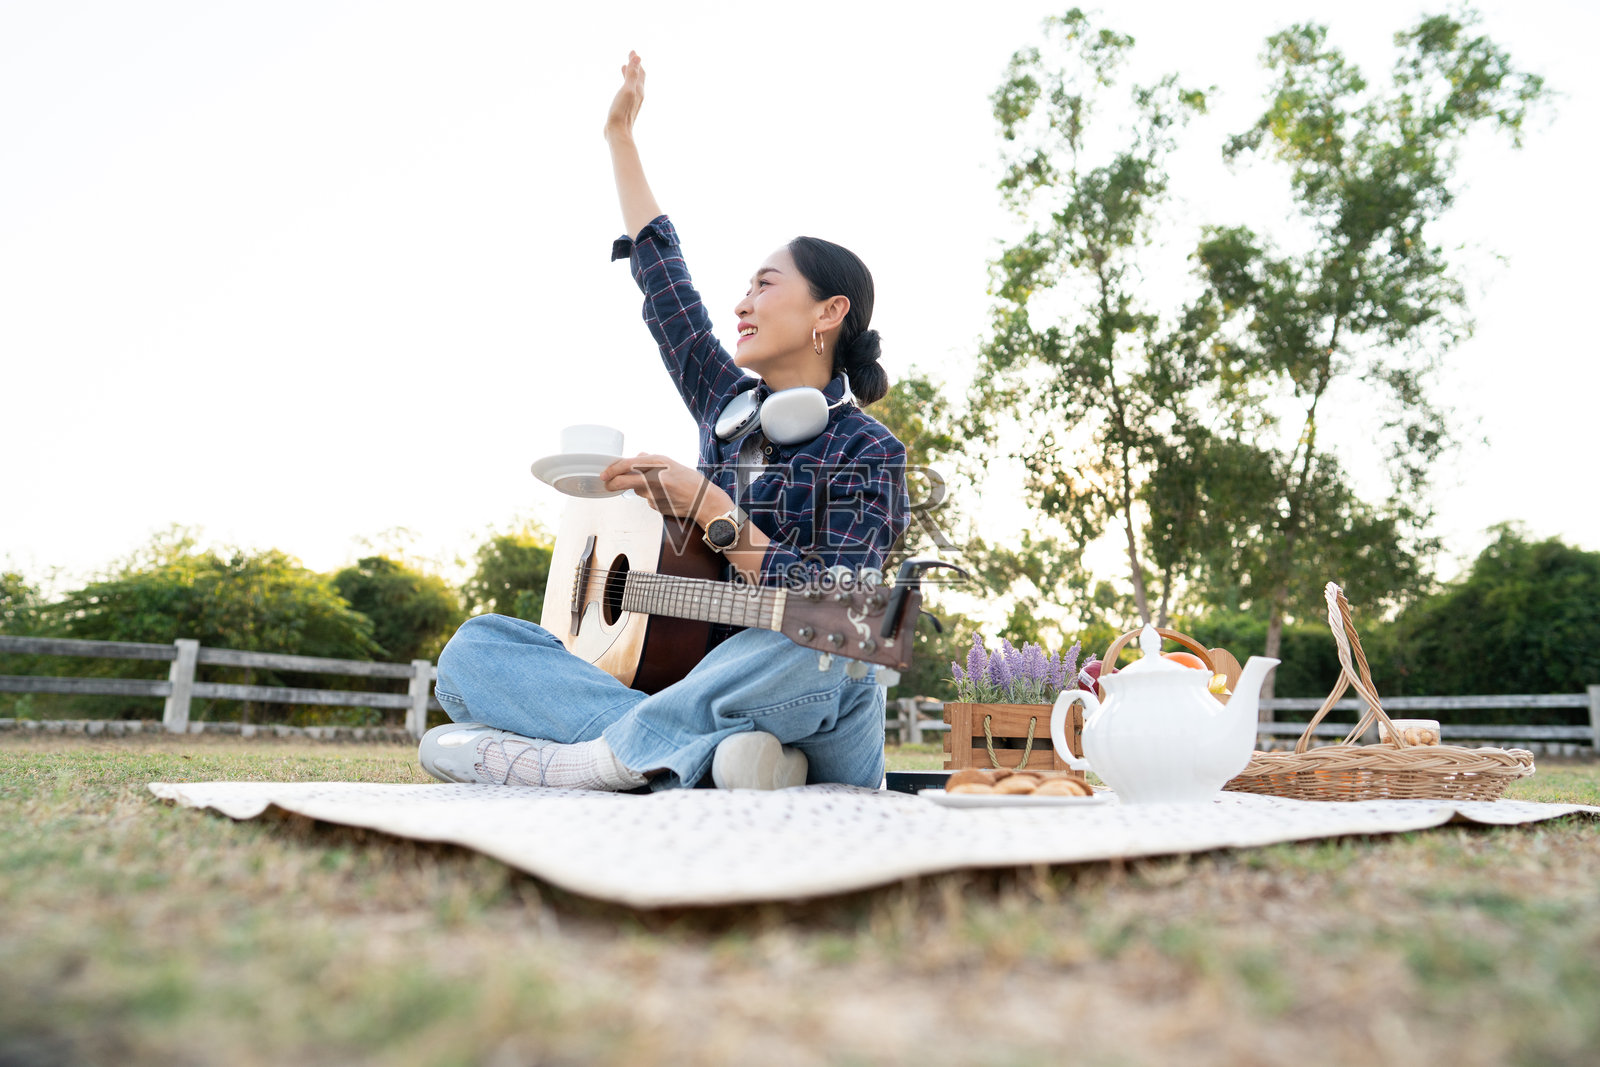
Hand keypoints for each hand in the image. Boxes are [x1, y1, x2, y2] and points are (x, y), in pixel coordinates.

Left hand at [602, 453, 730, 524]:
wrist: (704, 500)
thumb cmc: (691, 481)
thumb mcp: (671, 463)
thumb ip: (651, 461)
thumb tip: (637, 457)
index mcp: (657, 462)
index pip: (626, 464)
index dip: (612, 470)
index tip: (605, 474)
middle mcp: (653, 477)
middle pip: (623, 481)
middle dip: (612, 483)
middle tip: (607, 484)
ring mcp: (653, 493)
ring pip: (637, 490)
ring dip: (641, 489)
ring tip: (660, 487)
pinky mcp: (655, 506)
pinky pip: (647, 500)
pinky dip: (652, 497)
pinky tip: (666, 497)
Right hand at [604, 51, 644, 140]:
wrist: (618, 132)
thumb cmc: (621, 111)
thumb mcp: (627, 89)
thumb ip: (632, 74)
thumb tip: (637, 57)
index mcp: (639, 90)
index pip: (640, 72)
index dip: (636, 61)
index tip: (632, 51)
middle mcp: (638, 96)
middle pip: (638, 78)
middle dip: (635, 67)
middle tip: (630, 57)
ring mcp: (631, 103)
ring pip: (633, 85)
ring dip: (630, 75)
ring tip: (624, 69)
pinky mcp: (625, 109)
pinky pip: (627, 93)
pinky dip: (624, 85)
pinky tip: (620, 89)